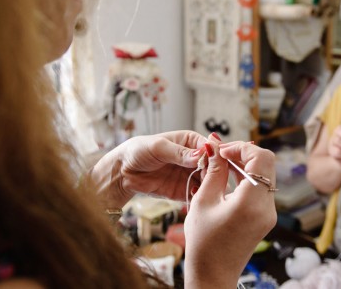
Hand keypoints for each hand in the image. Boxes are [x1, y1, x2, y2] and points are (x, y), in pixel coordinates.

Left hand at [89, 130, 207, 206]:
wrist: (122, 172)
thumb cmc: (139, 151)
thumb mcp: (158, 147)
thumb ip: (179, 153)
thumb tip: (201, 155)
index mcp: (190, 141)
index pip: (209, 147)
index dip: (216, 155)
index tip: (217, 165)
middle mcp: (193, 157)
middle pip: (212, 165)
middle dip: (215, 174)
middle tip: (212, 182)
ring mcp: (189, 174)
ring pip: (208, 181)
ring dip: (210, 187)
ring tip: (207, 192)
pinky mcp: (183, 190)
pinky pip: (197, 195)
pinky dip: (200, 198)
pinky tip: (199, 200)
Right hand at [184, 138, 276, 287]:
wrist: (213, 275)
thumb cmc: (204, 243)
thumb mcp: (204, 201)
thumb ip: (213, 170)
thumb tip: (214, 146)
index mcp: (251, 203)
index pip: (260, 158)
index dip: (240, 147)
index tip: (221, 150)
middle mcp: (267, 207)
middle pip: (266, 163)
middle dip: (243, 152)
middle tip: (221, 154)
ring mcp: (269, 212)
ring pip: (265, 173)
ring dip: (245, 163)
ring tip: (222, 163)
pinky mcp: (266, 215)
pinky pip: (261, 186)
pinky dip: (247, 176)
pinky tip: (229, 175)